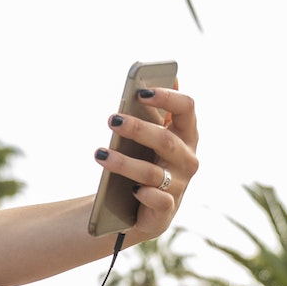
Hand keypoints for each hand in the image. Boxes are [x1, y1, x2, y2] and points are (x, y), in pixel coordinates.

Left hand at [96, 85, 198, 241]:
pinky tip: (131, 190)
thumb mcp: (150, 133)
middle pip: (166, 140)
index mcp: (186, 134)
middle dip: (138, 129)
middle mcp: (187, 159)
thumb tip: (172, 74)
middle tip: (112, 120)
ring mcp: (178, 186)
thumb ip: (157, 108)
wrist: (137, 205)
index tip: (141, 93)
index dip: (167, 98)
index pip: (187, 108)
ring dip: (124, 162)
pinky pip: (159, 201)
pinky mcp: (165, 211)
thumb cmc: (145, 160)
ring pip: (153, 173)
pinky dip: (146, 195)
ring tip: (99, 153)